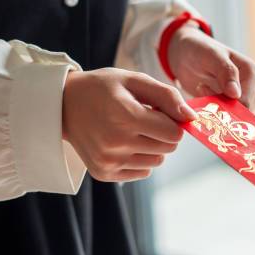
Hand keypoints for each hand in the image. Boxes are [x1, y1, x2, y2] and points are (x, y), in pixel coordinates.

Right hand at [62, 68, 196, 181]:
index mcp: (126, 118)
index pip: (175, 134)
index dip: (172, 121)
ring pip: (157, 161)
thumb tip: (192, 118)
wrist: (62, 104)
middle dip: (163, 132)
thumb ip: (167, 96)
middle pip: (168, 148)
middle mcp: (117, 144)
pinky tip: (123, 142)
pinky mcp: (104, 173)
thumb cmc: (103, 88)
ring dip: (152, 146)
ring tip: (132, 130)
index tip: (158, 111)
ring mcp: (109, 161)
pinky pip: (142, 172)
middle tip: (143, 118)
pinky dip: (140, 158)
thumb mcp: (135, 81)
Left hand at [167, 25, 254, 109]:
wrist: (186, 53)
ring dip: (216, 107)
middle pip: (241, 111)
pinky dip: (213, 109)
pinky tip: (204, 93)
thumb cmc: (200, 49)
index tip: (205, 90)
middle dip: (221, 107)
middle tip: (203, 90)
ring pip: (233, 115)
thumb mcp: (212, 56)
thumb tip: (236, 94)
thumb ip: (226, 72)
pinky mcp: (232, 103)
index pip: (246, 102)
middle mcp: (253, 87)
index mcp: (253, 73)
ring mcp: (243, 96)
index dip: (227, 105)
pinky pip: (226, 115)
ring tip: (203, 88)